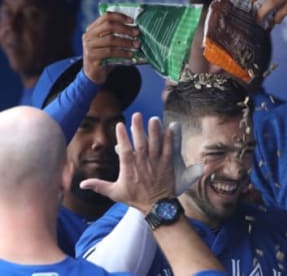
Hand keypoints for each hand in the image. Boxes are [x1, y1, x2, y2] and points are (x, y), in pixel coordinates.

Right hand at [80, 113, 200, 213]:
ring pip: (155, 145)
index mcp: (129, 169)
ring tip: (153, 119)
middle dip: (138, 128)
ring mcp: (156, 164)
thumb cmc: (135, 198)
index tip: (119, 124)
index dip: (121, 137)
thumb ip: (99, 186)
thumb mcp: (115, 193)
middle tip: (137, 115)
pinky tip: (168, 129)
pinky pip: (168, 151)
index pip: (124, 150)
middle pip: (140, 144)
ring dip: (154, 131)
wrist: (156, 206)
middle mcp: (142, 164)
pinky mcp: (167, 165)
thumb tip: (81, 184)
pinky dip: (168, 140)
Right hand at [82, 12, 140, 83]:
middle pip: (108, 26)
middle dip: (125, 28)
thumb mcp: (109, 44)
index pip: (106, 16)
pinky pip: (110, 52)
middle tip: (137, 33)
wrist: (94, 74)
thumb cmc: (105, 56)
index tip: (132, 20)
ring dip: (126, 41)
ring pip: (110, 39)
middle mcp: (89, 35)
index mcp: (92, 29)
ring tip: (137, 44)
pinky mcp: (92, 57)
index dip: (120, 16)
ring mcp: (89, 46)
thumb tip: (136, 30)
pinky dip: (122, 52)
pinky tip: (131, 54)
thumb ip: (117, 35)